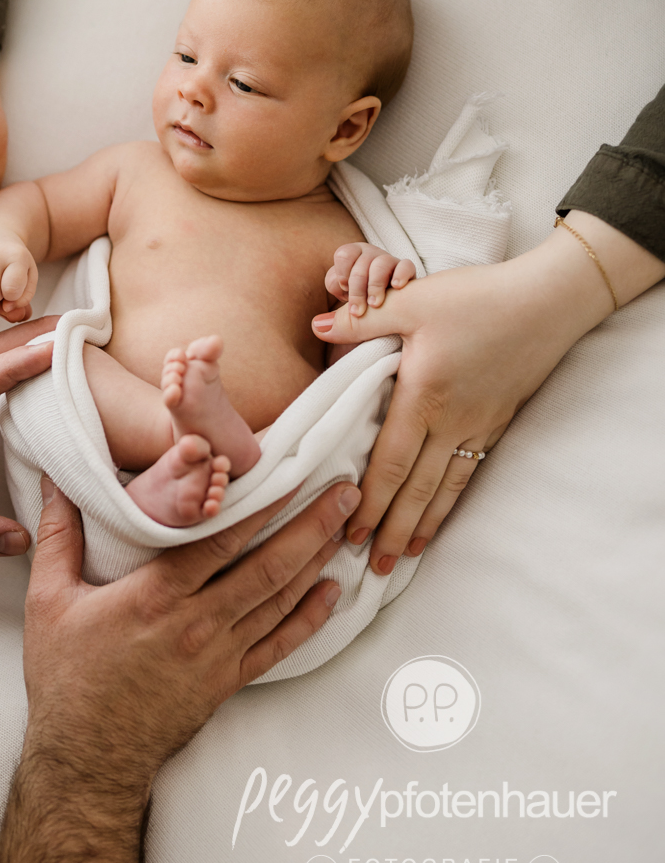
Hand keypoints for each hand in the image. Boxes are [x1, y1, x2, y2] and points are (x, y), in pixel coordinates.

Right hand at [0, 478, 354, 862]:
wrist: (88, 758)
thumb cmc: (66, 678)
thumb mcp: (48, 600)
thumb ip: (57, 536)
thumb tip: (54, 481)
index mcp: (155, 596)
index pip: (220, 540)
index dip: (260, 505)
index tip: (290, 472)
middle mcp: (196, 623)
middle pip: (267, 566)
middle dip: (311, 524)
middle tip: (346, 491)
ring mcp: (218, 655)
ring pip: (280, 600)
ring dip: (317, 560)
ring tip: (347, 525)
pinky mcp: (228, 682)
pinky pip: (279, 646)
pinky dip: (310, 617)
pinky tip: (331, 591)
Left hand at [311, 214, 663, 573]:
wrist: (545, 302)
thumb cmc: (476, 297)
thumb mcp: (412, 299)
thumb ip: (362, 319)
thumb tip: (316, 324)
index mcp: (424, 396)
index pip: (391, 462)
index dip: (370, 502)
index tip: (351, 533)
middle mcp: (452, 421)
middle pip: (417, 488)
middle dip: (393, 529)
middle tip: (373, 565)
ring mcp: (479, 425)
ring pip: (446, 488)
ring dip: (423, 525)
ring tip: (404, 556)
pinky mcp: (498, 421)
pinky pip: (469, 472)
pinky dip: (451, 501)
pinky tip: (441, 514)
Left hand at [326, 242, 416, 314]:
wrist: (389, 315)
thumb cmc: (362, 308)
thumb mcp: (344, 307)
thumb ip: (333, 311)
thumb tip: (318, 325)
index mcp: (352, 258)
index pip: (343, 254)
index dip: (342, 275)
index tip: (344, 293)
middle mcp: (370, 256)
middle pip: (360, 263)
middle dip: (357, 290)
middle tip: (357, 312)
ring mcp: (389, 262)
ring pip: (381, 263)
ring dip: (375, 286)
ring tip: (375, 305)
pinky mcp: (406, 271)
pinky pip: (406, 265)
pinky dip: (400, 275)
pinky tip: (397, 287)